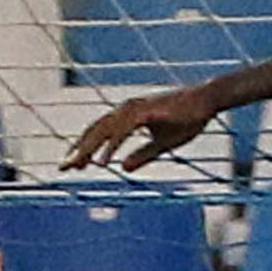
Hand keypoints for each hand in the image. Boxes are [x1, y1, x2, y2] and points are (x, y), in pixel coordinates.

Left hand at [64, 84, 217, 172]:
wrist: (207, 101)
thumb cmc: (187, 119)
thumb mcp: (163, 144)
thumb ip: (142, 155)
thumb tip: (123, 168)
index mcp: (128, 116)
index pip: (99, 132)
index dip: (84, 148)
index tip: (72, 166)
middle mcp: (126, 109)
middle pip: (95, 131)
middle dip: (78, 150)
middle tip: (63, 168)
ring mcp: (134, 109)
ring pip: (104, 131)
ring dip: (88, 149)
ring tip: (76, 166)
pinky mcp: (144, 112)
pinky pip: (122, 132)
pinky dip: (110, 147)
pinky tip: (102, 161)